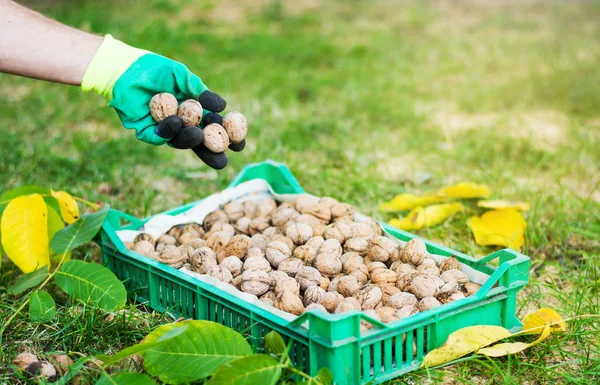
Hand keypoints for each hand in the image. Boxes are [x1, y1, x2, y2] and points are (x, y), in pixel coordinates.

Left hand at [81, 35, 236, 166]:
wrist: (126, 67)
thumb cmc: (156, 70)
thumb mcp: (183, 77)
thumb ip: (200, 91)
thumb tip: (222, 106)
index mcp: (193, 113)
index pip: (213, 129)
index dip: (227, 137)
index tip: (240, 144)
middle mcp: (180, 124)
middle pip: (199, 144)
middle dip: (211, 153)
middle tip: (224, 160)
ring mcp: (164, 130)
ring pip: (179, 141)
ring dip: (190, 139)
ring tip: (197, 133)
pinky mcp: (145, 131)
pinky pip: (158, 137)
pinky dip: (168, 131)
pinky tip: (174, 122)